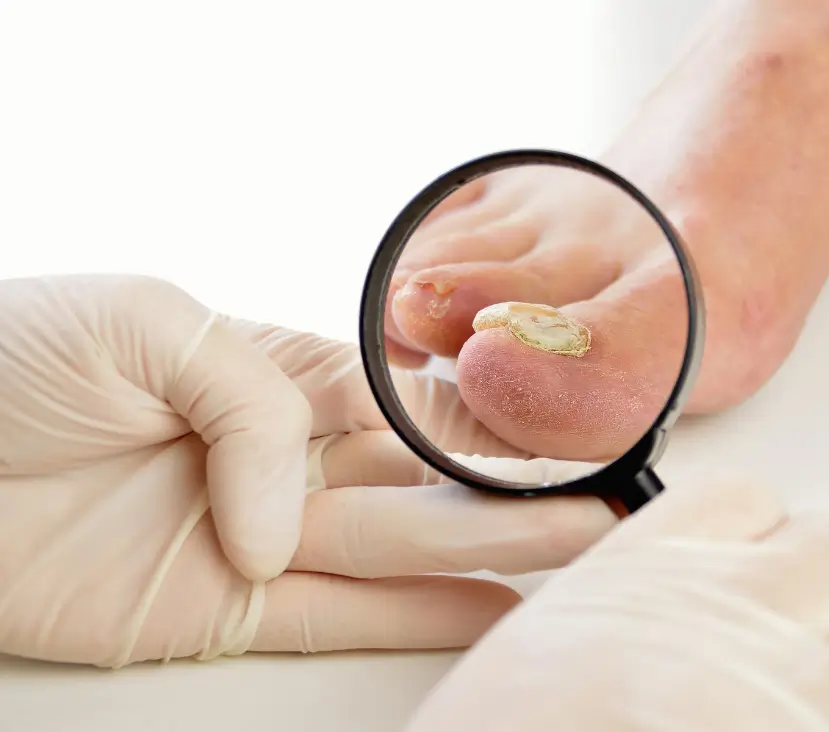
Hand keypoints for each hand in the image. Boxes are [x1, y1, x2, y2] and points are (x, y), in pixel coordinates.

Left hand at [0, 274, 615, 666]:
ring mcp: (266, 538)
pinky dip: (416, 621)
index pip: (409, 399)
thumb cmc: (11, 355)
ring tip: (581, 553)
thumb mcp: (147, 323)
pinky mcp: (229, 610)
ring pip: (401, 550)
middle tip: (605, 497)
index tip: (563, 425)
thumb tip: (290, 522)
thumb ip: (252, 405)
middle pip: (424, 480)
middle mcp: (288, 460)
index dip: (486, 415)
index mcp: (281, 375)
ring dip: (491, 553)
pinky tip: (487, 612)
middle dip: (515, 489)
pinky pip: (341, 615)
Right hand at [406, 475, 828, 731]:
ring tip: (752, 711)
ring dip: (822, 678)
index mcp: (649, 565)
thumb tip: (683, 589)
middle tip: (770, 626)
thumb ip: (630, 592)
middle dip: (815, 582)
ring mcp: (792, 686)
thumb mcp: (545, 641)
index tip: (732, 556)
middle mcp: (733, 607)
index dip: (745, 527)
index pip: (743, 496)